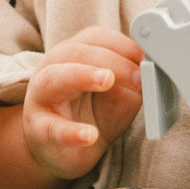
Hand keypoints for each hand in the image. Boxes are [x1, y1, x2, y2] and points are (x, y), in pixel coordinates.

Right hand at [21, 27, 143, 182]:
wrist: (62, 150)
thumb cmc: (89, 115)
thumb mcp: (117, 94)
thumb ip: (130, 81)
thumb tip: (149, 71)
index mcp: (72, 55)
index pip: (94, 38)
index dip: (122, 44)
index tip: (145, 57)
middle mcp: (52, 69)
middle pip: (75, 52)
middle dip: (110, 60)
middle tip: (137, 75)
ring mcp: (41, 99)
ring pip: (55, 78)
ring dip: (82, 75)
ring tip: (107, 80)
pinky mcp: (40, 130)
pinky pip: (53, 128)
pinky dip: (71, 132)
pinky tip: (89, 135)